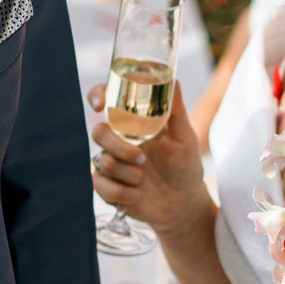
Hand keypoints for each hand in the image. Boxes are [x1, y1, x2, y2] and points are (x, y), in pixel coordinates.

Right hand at [86, 84, 213, 243]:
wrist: (185, 204)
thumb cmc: (186, 166)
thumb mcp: (185, 136)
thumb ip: (176, 109)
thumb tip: (174, 79)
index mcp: (132, 124)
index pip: (107, 102)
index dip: (97, 96)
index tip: (100, 106)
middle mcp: (117, 142)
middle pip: (98, 132)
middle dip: (119, 146)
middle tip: (143, 158)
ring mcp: (111, 165)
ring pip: (102, 161)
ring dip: (128, 173)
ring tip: (144, 179)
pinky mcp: (107, 189)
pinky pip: (102, 186)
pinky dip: (124, 192)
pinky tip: (138, 195)